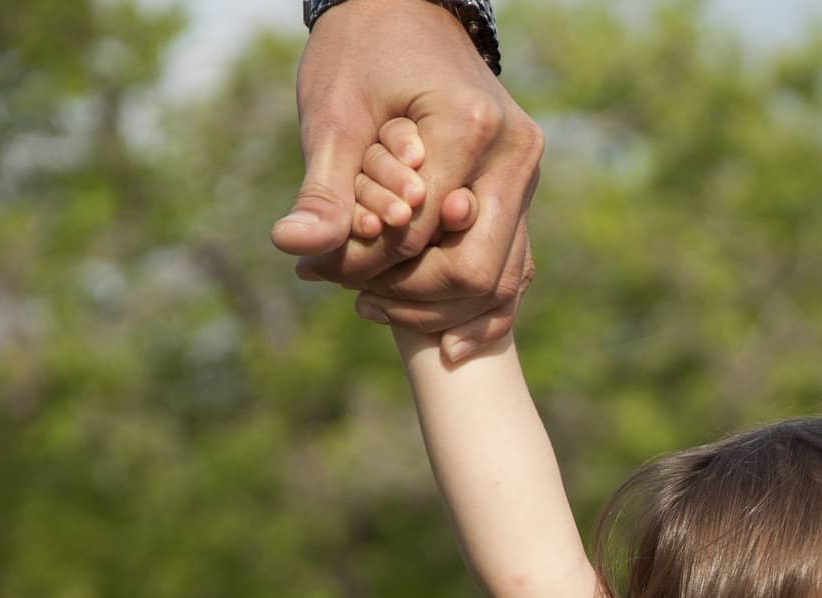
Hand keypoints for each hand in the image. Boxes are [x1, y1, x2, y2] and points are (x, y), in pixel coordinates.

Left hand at [271, 0, 542, 358]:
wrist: (407, 12)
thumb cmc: (362, 54)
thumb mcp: (333, 117)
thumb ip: (324, 190)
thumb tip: (294, 248)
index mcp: (472, 128)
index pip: (423, 235)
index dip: (371, 266)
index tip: (322, 273)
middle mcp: (515, 156)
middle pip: (475, 271)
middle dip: (411, 297)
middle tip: (355, 300)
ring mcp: (527, 178)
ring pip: (501, 281)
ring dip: (440, 309)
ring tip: (376, 305)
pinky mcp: (522, 195)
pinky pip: (513, 270)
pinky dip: (477, 308)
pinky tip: (441, 340)